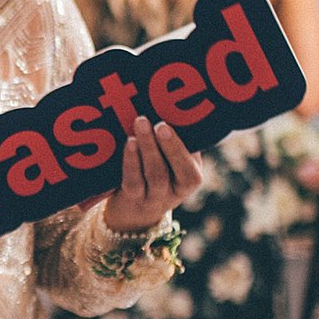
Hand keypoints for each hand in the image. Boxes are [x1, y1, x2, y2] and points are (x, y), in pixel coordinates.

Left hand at [102, 119, 203, 233]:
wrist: (136, 209)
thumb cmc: (160, 171)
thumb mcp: (173, 162)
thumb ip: (177, 142)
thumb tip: (173, 109)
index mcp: (190, 180)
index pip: (190, 170)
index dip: (178, 148)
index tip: (166, 126)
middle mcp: (174, 193)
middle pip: (170, 171)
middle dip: (165, 145)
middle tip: (156, 122)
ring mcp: (153, 198)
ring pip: (154, 175)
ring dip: (147, 148)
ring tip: (140, 125)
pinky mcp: (132, 199)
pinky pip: (132, 181)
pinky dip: (131, 161)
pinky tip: (129, 143)